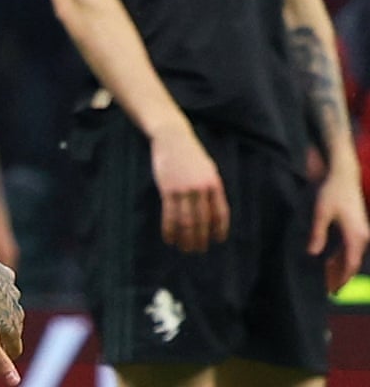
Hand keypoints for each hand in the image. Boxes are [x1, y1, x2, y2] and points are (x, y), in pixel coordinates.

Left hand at [0, 257, 22, 385]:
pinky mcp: (7, 276)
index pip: (14, 349)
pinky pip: (4, 287)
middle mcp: (18, 311)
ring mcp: (13, 292)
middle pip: (12, 329)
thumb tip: (15, 382)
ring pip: (9, 308)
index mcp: (14, 328)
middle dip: (0, 334)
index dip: (4, 354)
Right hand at [149, 124, 229, 251]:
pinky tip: (169, 238)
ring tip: (184, 248)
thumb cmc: (190, 154)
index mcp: (214, 184)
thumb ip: (211, 189)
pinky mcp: (168, 189)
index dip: (219, 229)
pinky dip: (169, 229)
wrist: (172, 137)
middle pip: (203, 221)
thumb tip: (213, 213)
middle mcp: (201, 189)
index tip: (217, 240)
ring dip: (185, 238)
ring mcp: (184, 189)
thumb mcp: (207, 169)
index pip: (220, 213)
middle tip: (197, 250)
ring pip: (186, 221)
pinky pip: (170, 214)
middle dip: (200, 238)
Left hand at [309, 157, 369, 292]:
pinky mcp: (358, 226)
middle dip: (341, 274)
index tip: (334, 290)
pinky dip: (342, 255)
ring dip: (340, 265)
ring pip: (352, 254)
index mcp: (355, 236)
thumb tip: (313, 253)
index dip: (342, 277)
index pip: (350, 264)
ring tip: (327, 276)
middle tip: (329, 288)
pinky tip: (331, 258)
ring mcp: (362, 231)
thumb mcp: (320, 213)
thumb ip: (317, 234)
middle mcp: (362, 236)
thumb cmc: (331, 193)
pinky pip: (351, 246)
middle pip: (352, 262)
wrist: (344, 175)